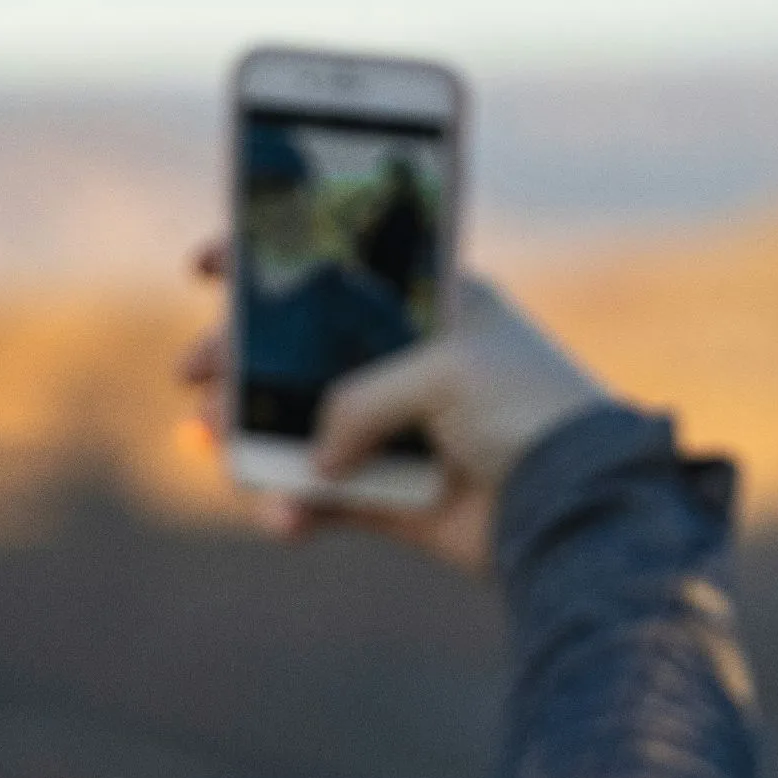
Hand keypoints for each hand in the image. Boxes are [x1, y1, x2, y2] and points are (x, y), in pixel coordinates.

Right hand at [179, 246, 612, 575]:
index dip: (267, 261)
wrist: (584, 513)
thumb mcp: (437, 375)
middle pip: (291, 352)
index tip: (203, 267)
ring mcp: (393, 431)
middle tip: (194, 377)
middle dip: (232, 362)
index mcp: (425, 306)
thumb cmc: (527, 414)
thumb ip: (354, 401)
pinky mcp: (389, 498)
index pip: (335, 268)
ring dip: (245, 437)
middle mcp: (402, 363)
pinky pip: (315, 497)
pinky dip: (287, 505)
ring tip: (219, 448)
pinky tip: (281, 516)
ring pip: (290, 426)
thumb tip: (313, 460)